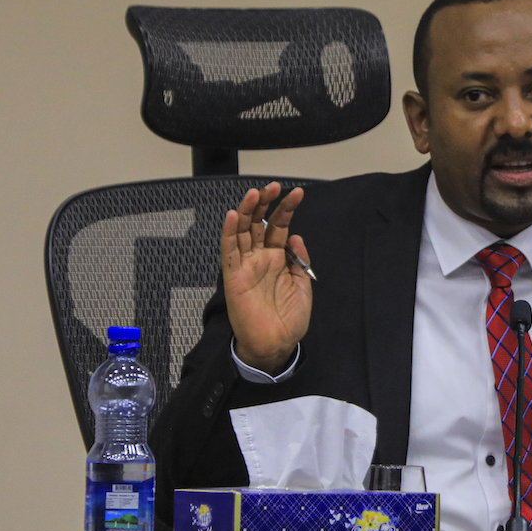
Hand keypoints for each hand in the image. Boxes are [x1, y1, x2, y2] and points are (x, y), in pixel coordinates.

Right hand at [221, 182, 311, 374]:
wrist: (277, 344)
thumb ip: (299, 258)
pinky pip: (229, 251)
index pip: (279, 226)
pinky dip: (229, 233)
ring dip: (246, 211)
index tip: (297, 192)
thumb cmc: (289, 319)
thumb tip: (295, 235)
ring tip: (255, 193)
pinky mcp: (234, 276)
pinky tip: (232, 216)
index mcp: (277, 258)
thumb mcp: (302, 284)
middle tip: (273, 186)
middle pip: (258, 223)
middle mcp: (260, 258)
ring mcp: (246, 265)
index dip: (286, 208)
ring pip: (242, 231)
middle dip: (264, 203)